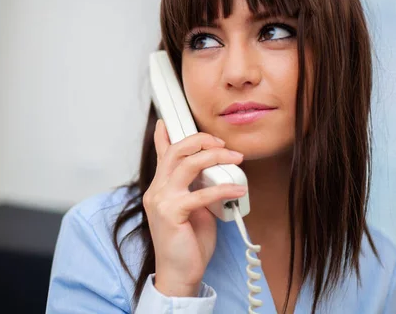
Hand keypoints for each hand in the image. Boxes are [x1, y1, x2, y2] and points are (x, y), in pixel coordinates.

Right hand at [142, 119, 246, 296]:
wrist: (179, 273)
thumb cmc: (188, 243)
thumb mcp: (194, 208)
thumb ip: (196, 188)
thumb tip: (213, 172)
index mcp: (160, 188)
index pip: (161, 155)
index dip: (164, 136)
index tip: (167, 121)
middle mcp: (157, 190)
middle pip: (175, 151)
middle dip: (201, 140)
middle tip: (222, 143)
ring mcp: (161, 200)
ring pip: (186, 164)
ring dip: (214, 157)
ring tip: (234, 159)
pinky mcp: (171, 213)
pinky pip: (200, 193)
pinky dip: (223, 188)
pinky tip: (238, 188)